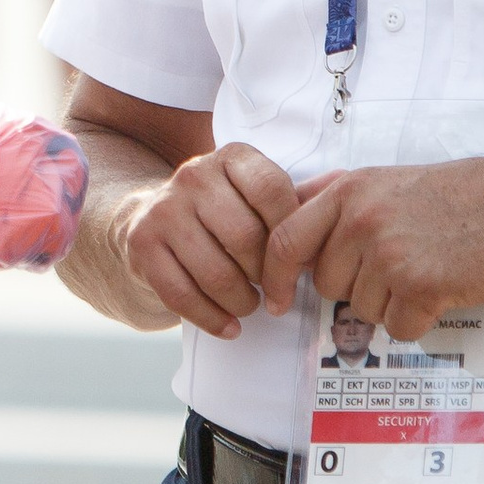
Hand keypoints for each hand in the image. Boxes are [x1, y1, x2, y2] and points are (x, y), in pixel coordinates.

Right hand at [117, 143, 299, 339]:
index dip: (291, 234)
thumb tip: (342, 195)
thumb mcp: (257, 195)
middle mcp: (193, 175)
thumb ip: (297, 200)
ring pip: (216, 272)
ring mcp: (163, 208)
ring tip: (249, 305)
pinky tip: (228, 326)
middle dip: (267, 275)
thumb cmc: (224, 213)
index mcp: (232, 157)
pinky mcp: (141, 242)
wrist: (152, 217)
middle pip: (245, 237)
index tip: (298, 260)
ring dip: (242, 301)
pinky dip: (211, 319)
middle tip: (273, 289)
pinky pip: (181, 294)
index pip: (272, 192)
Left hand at [261, 159, 483, 339]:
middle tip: (394, 266)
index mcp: (347, 193)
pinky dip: (417, 320)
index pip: (285, 241)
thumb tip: (288, 208)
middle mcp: (361, 222)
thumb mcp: (384, 178)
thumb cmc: (455, 194)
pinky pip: (398, 327)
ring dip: (389, 303)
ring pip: (362, 309)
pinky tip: (439, 291)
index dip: (274, 276)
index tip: (276, 299)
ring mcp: (390, 255)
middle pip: (327, 284)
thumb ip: (332, 194)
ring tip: (422, 271)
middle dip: (354, 286)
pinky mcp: (422, 287)